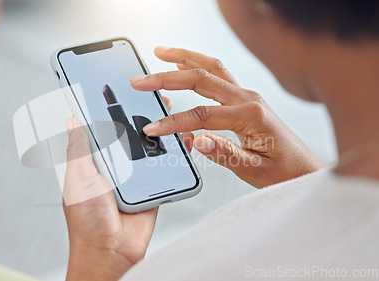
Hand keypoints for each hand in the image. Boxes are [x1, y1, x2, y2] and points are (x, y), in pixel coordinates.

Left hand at [63, 97, 188, 280]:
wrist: (111, 252)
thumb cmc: (87, 220)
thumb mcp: (79, 178)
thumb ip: (79, 148)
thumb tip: (72, 118)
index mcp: (92, 161)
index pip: (98, 127)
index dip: (102, 107)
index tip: (109, 85)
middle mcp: (113, 165)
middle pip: (126, 132)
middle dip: (134, 112)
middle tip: (144, 91)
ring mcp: (134, 175)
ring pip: (147, 146)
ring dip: (155, 129)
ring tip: (164, 107)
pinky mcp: (152, 186)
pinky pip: (163, 166)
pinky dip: (171, 154)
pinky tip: (178, 138)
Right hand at [131, 47, 324, 187]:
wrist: (304, 170)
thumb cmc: (283, 171)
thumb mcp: (254, 170)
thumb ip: (225, 154)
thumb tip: (196, 140)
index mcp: (250, 116)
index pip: (202, 115)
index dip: (174, 122)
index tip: (153, 128)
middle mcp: (249, 99)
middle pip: (202, 79)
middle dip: (167, 77)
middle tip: (141, 80)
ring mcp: (248, 96)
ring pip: (212, 68)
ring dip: (184, 58)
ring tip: (160, 52)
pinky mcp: (246, 99)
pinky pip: (219, 74)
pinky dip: (198, 65)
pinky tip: (185, 64)